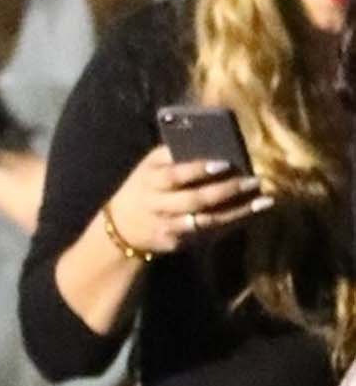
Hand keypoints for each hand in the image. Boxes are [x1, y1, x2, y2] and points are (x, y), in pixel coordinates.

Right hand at [105, 143, 270, 256]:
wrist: (121, 229)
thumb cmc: (144, 186)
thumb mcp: (149, 166)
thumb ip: (173, 154)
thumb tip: (211, 142)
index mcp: (150, 181)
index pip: (174, 175)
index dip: (198, 170)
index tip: (225, 163)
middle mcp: (158, 206)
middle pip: (194, 200)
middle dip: (226, 191)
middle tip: (254, 180)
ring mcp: (168, 227)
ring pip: (206, 221)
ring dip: (237, 212)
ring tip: (263, 201)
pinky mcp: (178, 243)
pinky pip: (209, 234)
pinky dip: (232, 224)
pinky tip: (252, 214)